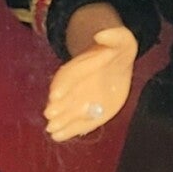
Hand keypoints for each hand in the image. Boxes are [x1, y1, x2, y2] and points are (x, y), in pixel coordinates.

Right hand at [45, 15, 137, 142]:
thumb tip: (101, 34)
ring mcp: (81, 98)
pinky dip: (69, 129)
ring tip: (52, 130)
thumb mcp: (122, 39)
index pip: (71, 73)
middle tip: (50, 114)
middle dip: (58, 105)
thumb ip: (115, 36)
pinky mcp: (89, 111)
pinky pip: (78, 121)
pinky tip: (59, 137)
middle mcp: (77, 83)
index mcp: (83, 64)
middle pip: (65, 94)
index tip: (56, 94)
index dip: (63, 83)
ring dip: (60, 120)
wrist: (116, 63)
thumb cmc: (118, 50)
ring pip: (68, 110)